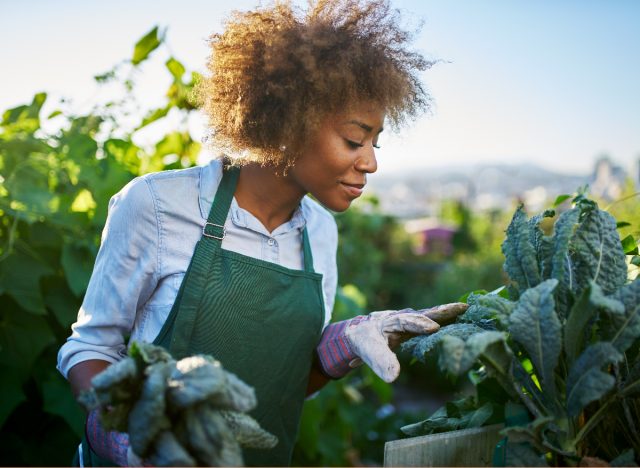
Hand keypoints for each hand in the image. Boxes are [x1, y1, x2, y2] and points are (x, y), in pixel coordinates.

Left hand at [317, 303, 467, 382]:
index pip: (406, 322)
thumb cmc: (366, 342)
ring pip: (432, 314)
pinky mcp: (418, 323)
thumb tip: (393, 377)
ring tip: (467, 310)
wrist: (362, 332)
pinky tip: (463, 319)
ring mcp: (412, 318)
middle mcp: (404, 316)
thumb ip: (381, 362)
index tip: (433, 327)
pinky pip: (434, 319)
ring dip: (448, 313)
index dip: (419, 324)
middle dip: (442, 311)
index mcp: (390, 322)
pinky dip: (448, 318)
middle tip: (462, 308)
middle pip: (424, 313)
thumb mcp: (370, 352)